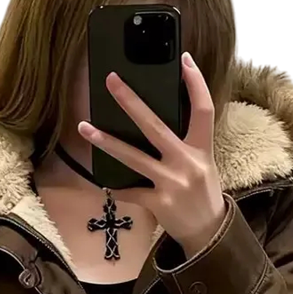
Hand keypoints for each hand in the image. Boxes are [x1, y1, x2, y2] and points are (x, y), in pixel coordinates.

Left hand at [77, 51, 226, 259]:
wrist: (208, 233)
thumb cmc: (202, 194)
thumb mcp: (202, 164)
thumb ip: (184, 143)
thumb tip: (153, 121)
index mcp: (202, 149)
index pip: (204, 109)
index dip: (195, 83)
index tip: (184, 60)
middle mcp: (188, 163)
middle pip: (156, 126)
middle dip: (131, 102)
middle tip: (112, 81)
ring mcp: (172, 183)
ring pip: (133, 157)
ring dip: (106, 142)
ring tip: (84, 128)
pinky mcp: (159, 203)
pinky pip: (129, 191)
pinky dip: (115, 187)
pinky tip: (101, 181)